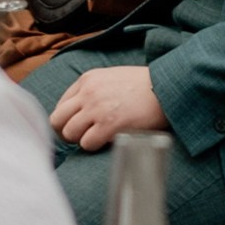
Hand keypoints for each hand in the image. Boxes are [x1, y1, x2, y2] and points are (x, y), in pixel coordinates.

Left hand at [48, 65, 168, 152]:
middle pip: (57, 120)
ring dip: (81, 140)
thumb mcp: (112, 78)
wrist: (167, 88)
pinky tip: (108, 141)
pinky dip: (95, 146)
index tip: (79, 126)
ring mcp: (97, 108)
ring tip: (98, 138)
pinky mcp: (109, 124)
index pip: (61, 105)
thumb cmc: (144, 86)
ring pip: (69, 133)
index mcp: (88, 79)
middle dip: (66, 132)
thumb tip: (79, 112)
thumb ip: (93, 90)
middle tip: (81, 137)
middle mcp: (88, 92)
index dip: (68, 120)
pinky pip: (86, 143)